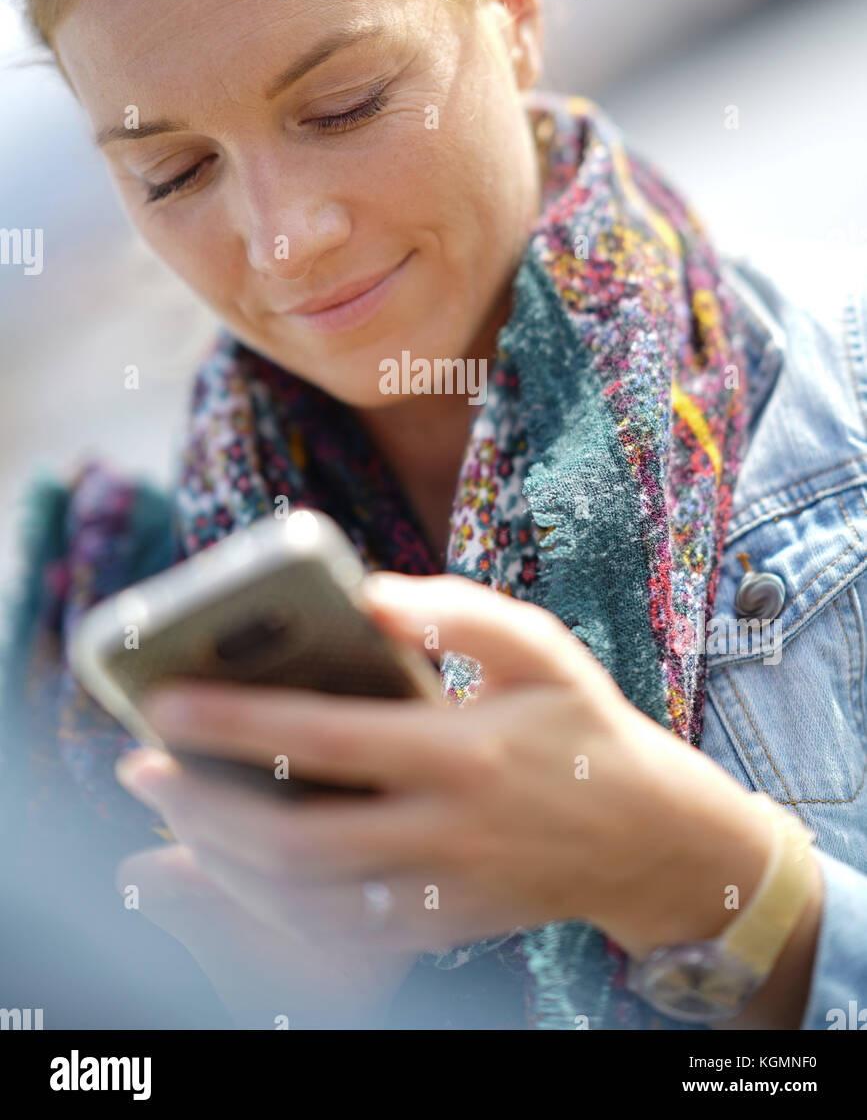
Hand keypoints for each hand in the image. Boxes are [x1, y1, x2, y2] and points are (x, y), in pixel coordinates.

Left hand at [116, 573, 777, 996]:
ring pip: (304, 898)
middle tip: (141, 767)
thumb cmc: (584, 723)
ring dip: (221, 862)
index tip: (163, 703)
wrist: (651, 840)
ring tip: (172, 813)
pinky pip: (336, 934)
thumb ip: (458, 609)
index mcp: (463, 750)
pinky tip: (234, 864)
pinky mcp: (439, 925)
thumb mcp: (539, 645)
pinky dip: (270, 906)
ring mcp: (440, 889)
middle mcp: (445, 829)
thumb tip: (368, 596)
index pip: (324, 738)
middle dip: (201, 807)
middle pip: (294, 838)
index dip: (234, 723)